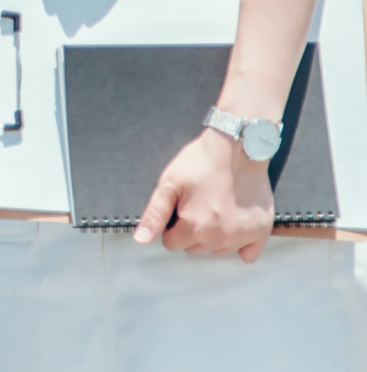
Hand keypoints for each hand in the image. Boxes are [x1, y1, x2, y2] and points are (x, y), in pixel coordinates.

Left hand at [134, 127, 274, 261]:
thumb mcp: (169, 183)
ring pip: (218, 250)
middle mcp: (221, 238)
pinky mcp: (261, 231)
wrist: (237, 147)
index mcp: (195, 228)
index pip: (172, 243)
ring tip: (215, 208)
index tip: (178, 208)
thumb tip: (141, 240)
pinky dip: (240, 245)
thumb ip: (155, 215)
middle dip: (191, 231)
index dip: (171, 225)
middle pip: (195, 248)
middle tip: (197, 204)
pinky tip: (235, 225)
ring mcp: (243, 236)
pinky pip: (248, 254)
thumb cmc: (200, 162)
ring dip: (213, 237)